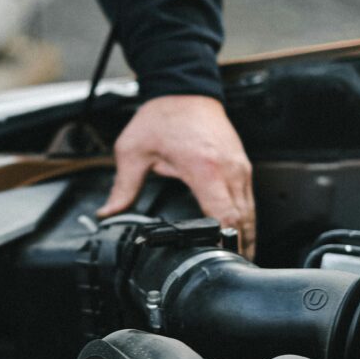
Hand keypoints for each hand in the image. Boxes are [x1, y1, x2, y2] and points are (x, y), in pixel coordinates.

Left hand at [97, 94, 255, 258]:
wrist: (184, 87)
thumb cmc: (163, 116)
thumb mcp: (134, 151)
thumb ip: (123, 186)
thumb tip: (108, 212)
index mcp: (205, 169)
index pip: (224, 216)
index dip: (225, 242)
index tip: (221, 260)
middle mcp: (229, 170)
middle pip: (243, 221)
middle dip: (240, 248)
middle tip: (231, 270)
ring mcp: (240, 167)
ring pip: (251, 212)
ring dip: (246, 236)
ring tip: (238, 260)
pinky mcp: (242, 165)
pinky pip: (248, 199)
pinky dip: (246, 219)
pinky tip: (239, 234)